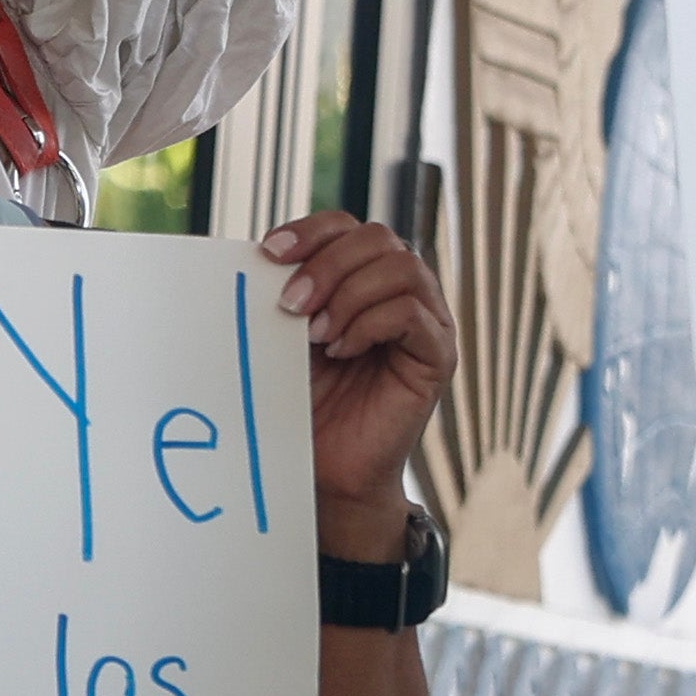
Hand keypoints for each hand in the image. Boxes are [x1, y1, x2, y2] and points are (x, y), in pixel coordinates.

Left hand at [269, 211, 451, 543]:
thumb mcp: (285, 336)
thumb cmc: (303, 402)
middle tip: (291, 305)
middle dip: (327, 264)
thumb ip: (286, 292)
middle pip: (377, 238)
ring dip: (349, 294)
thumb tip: (258, 253)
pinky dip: (369, 324)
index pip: (348, 226)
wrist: (324, 469)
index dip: (311, 230)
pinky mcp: (437, 355)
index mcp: (363, 277)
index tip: (269, 252)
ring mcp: (426, 321)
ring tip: (318, 335)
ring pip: (401, 268)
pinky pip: (412, 314)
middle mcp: (400, 291)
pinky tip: (342, 351)